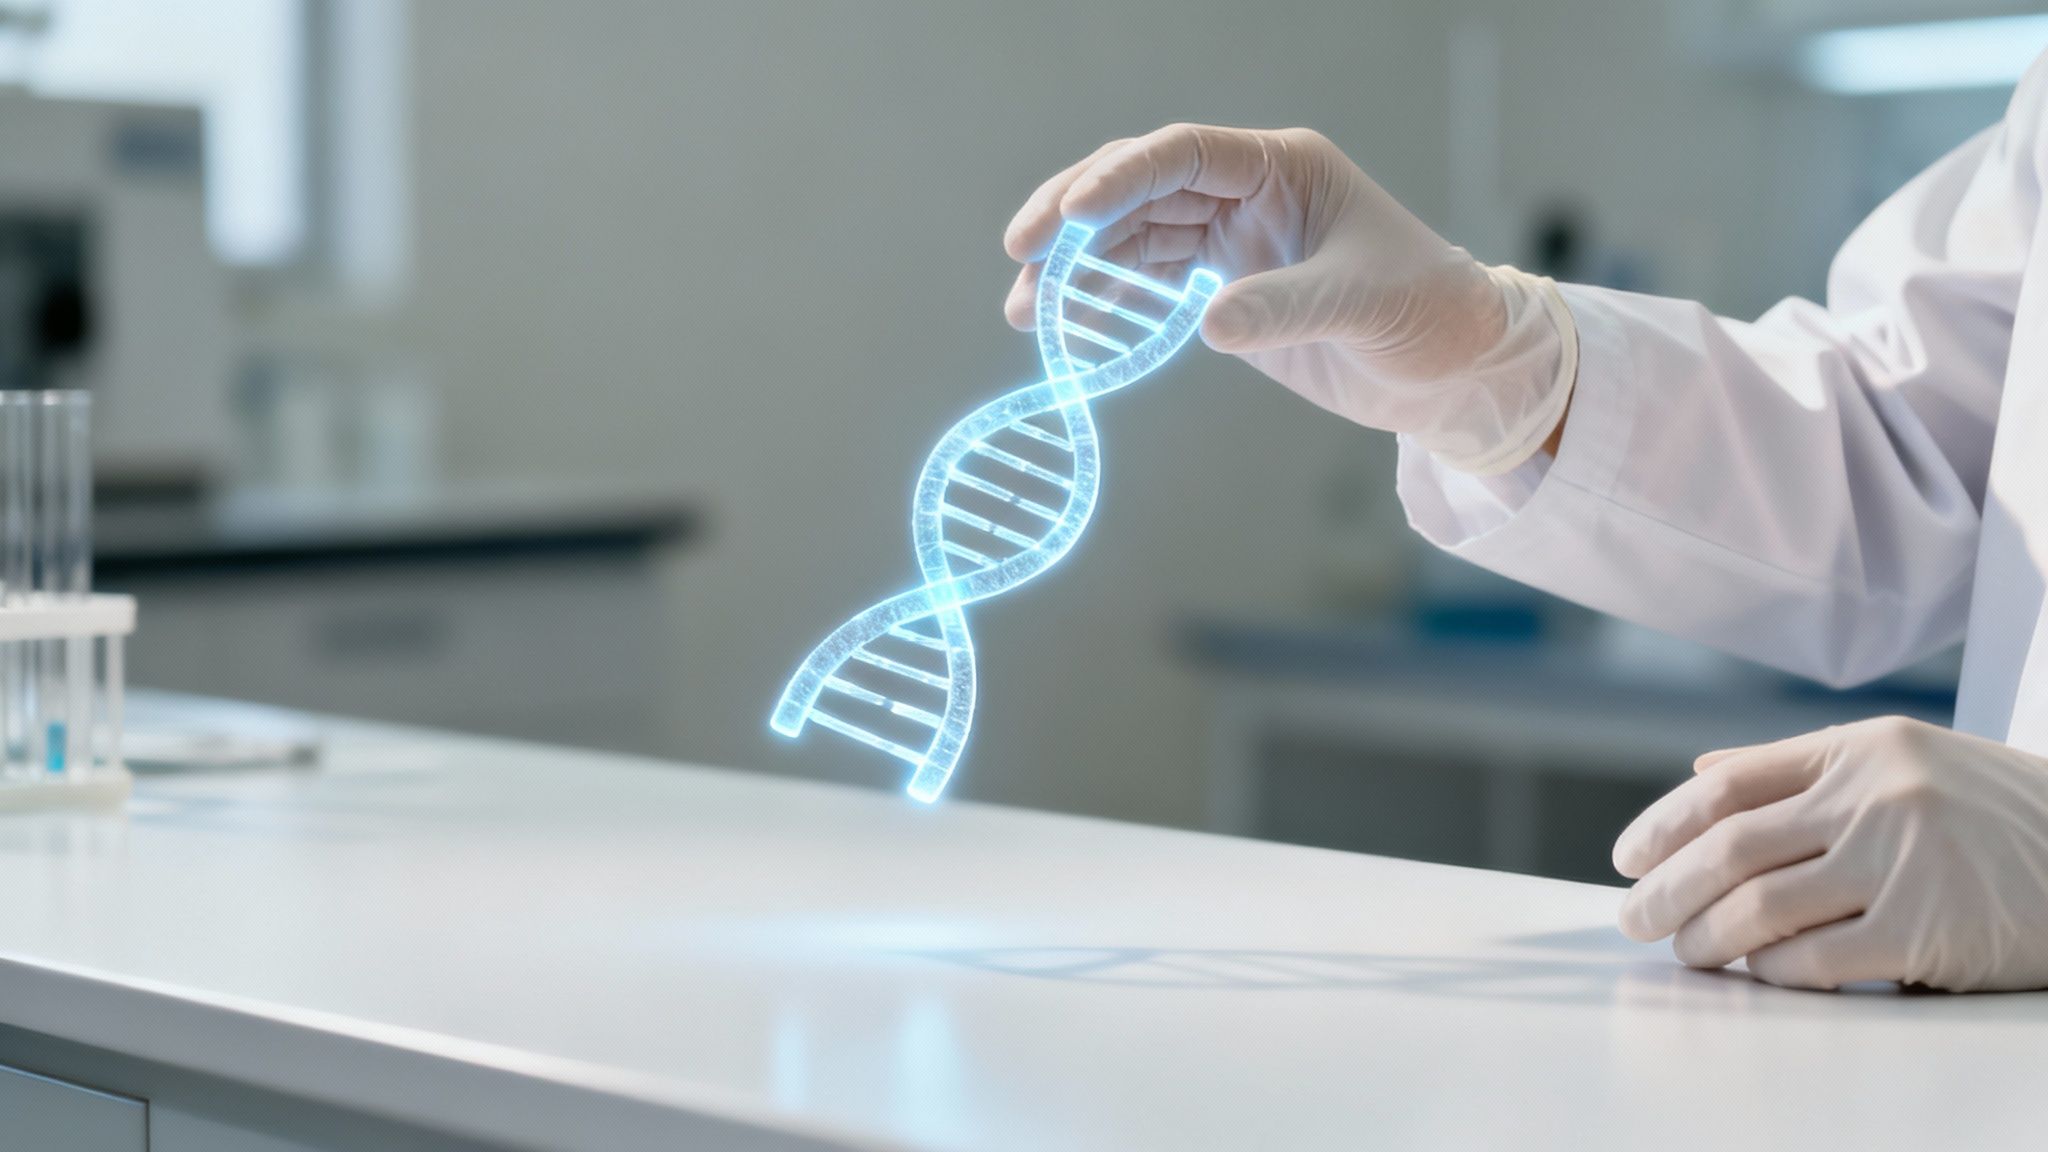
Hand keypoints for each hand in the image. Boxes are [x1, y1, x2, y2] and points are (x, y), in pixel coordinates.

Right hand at [1002, 123, 1576, 474]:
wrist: (1454, 365)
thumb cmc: (1427, 311)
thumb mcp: (1359, 304)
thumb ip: (1282, 309)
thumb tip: (1208, 324)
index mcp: (1281, 168)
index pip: (1181, 155)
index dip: (1119, 179)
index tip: (1070, 217)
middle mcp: (1247, 193)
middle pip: (1138, 187)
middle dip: (1073, 217)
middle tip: (1020, 255)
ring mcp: (1232, 240)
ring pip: (1132, 237)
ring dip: (1076, 270)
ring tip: (1025, 310)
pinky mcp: (1226, 288)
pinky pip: (1148, 284)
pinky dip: (1105, 303)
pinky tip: (1068, 328)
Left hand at [1614, 716, 2047, 991]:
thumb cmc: (1992, 813)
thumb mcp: (1903, 761)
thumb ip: (1800, 767)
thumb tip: (1702, 771)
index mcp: (1861, 749)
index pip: (1728, 786)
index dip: (1662, 825)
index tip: (1627, 859)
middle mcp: (1875, 797)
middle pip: (1729, 848)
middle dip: (1666, 890)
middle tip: (1634, 920)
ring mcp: (1901, 863)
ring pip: (1759, 907)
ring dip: (1706, 938)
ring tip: (1687, 952)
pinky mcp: (1926, 932)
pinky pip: (1813, 960)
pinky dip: (1771, 972)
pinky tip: (1758, 973)